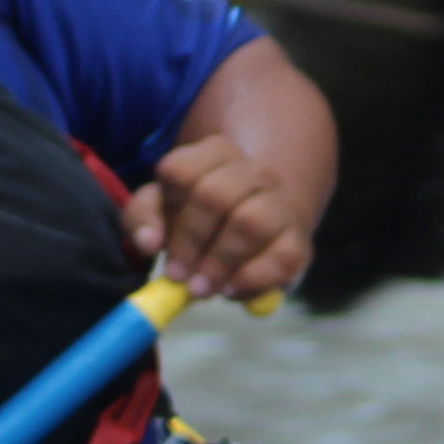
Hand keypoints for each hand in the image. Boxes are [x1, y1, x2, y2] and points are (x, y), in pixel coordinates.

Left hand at [126, 134, 310, 303]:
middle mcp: (252, 171)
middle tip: (178, 277)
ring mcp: (281, 202)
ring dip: (220, 261)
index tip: (158, 250)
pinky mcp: (300, 239)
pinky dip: (253, 279)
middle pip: (215, 194)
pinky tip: (232, 290)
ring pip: (251, 222)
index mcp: (214, 154)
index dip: (167, 214)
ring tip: (202, 288)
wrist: (260, 223)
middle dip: (192, 240)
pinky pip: (283, 256)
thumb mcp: (163, 208)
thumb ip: (142, 218)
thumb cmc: (200, 216)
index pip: (182, 170)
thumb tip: (148, 243)